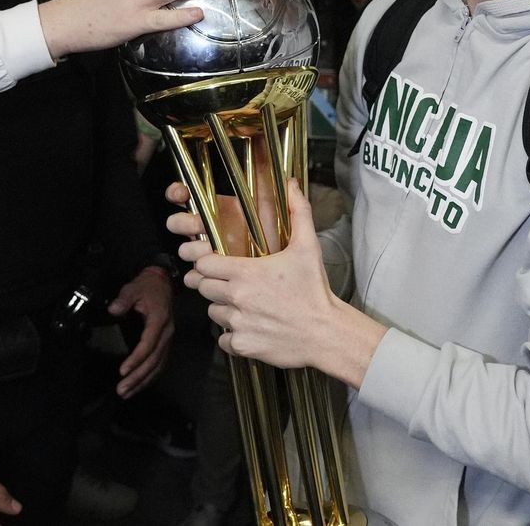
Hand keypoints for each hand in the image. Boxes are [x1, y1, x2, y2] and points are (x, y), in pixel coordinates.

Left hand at [107, 267, 174, 397]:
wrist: (163, 283)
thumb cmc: (147, 286)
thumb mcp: (133, 288)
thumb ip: (123, 299)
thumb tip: (113, 310)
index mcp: (159, 320)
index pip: (148, 344)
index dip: (136, 359)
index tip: (123, 370)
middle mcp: (167, 333)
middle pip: (154, 360)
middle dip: (138, 377)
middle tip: (122, 390)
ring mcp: (168, 340)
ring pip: (158, 365)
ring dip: (143, 381)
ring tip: (127, 393)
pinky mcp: (166, 343)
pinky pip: (160, 363)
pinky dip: (150, 376)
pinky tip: (139, 385)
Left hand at [167, 180, 381, 379]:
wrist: (327, 333)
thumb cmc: (315, 290)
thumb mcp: (307, 247)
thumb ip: (298, 212)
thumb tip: (291, 184)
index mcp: (245, 272)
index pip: (204, 264)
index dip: (206, 263)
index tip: (216, 264)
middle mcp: (236, 298)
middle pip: (203, 287)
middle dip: (212, 284)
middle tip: (230, 284)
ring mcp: (237, 323)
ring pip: (213, 312)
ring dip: (223, 309)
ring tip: (245, 306)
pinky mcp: (242, 345)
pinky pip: (223, 339)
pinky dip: (232, 335)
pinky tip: (250, 326)